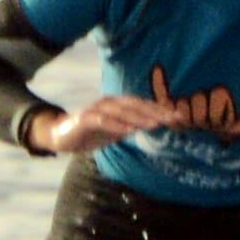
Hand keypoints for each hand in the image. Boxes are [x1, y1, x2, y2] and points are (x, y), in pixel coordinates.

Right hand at [39, 93, 185, 155]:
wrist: (60, 136)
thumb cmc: (90, 133)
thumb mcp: (115, 130)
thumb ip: (132, 126)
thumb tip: (154, 124)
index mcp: (118, 105)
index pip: (143, 106)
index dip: (160, 110)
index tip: (178, 117)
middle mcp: (109, 103)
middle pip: (135, 105)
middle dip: (155, 111)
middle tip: (173, 118)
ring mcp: (96, 110)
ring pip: (121, 110)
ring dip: (138, 117)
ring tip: (154, 124)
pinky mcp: (85, 119)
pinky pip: (102, 120)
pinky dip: (116, 124)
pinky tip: (128, 130)